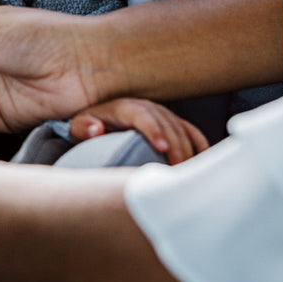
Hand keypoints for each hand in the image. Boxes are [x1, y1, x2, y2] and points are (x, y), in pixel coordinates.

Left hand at [68, 98, 208, 164]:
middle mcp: (145, 107)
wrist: (98, 118)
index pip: (143, 116)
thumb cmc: (89, 127)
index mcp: (124, 107)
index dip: (154, 131)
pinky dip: (199, 145)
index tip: (163, 149)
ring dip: (188, 150)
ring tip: (188, 174)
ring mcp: (160, 114)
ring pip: (181, 129)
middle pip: (167, 125)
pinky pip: (190, 131)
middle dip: (176, 148)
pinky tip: (203, 162)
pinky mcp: (170, 123)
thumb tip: (95, 128)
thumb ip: (83, 127)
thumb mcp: (78, 126)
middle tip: (178, 173)